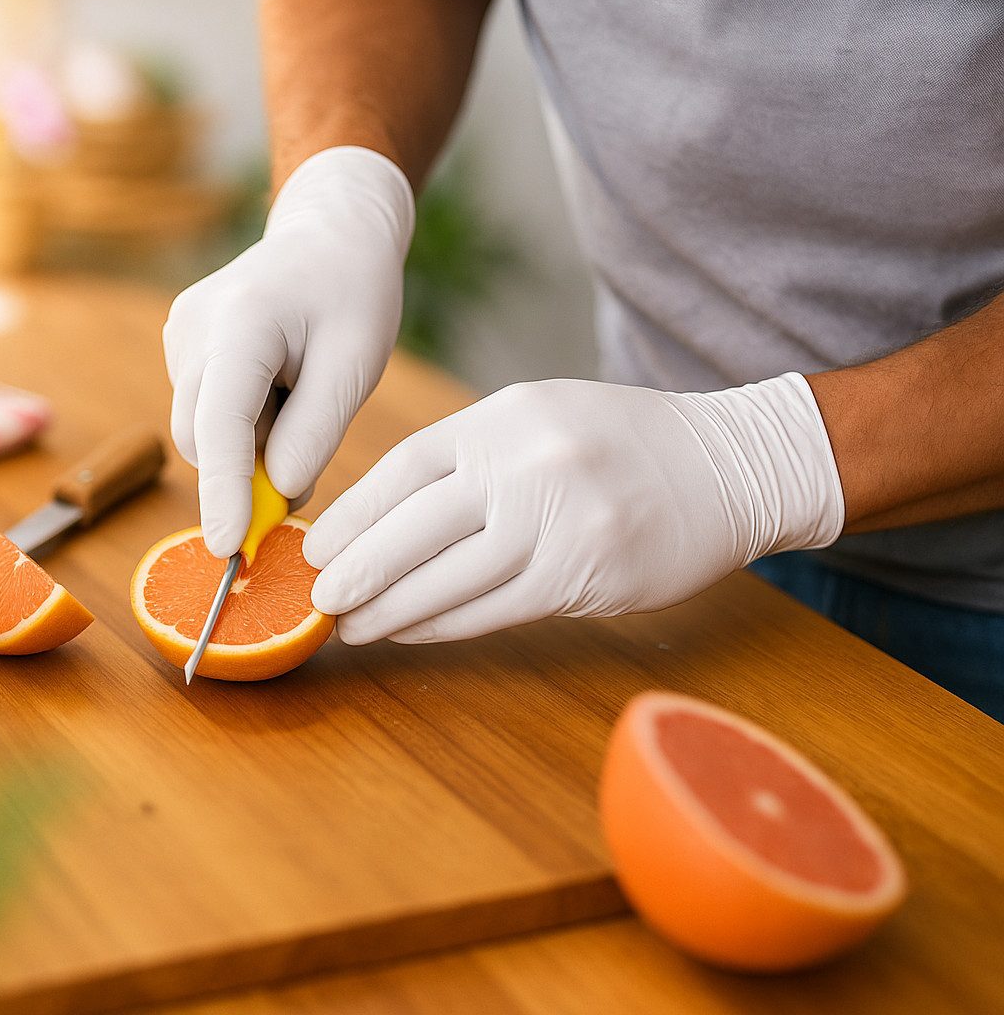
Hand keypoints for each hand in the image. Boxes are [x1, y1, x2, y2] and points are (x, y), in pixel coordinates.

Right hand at [163, 146, 413, 556]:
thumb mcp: (356, 362)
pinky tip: (278, 382)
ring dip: (252, 441)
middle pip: (204, 438)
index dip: (224, 492)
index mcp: (242, 321)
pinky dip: (245, 421)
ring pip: (204, 432)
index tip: (228, 548)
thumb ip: (315, 432)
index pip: (222, 424)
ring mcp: (179, 338)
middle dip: (250, 469)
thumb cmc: (351, 292)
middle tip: (313, 445)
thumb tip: (275, 494)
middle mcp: (194, 328)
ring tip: (300, 392)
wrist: (327, 234)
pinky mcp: (180, 349)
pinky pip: (207, 413)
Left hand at [305, 375, 845, 643]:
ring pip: (449, 579)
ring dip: (392, 609)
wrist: (730, 465)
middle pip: (414, 529)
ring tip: (353, 626)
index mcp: (504, 420)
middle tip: (318, 597)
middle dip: (358, 570)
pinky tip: (410, 630)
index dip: (353, 515)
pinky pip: (493, 609)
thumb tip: (384, 515)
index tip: (316, 547)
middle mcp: (526, 467)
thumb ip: (469, 458)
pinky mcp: (584, 576)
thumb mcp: (539, 416)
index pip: (405, 470)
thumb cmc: (622, 442)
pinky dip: (443, 624)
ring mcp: (557, 523)